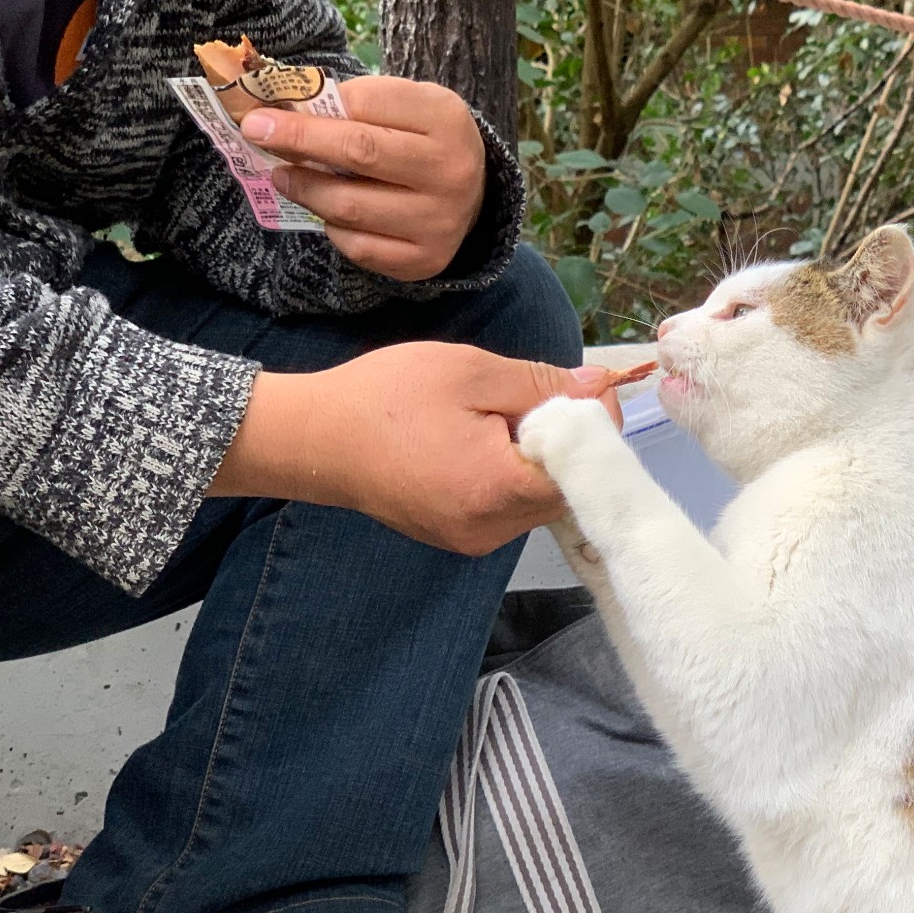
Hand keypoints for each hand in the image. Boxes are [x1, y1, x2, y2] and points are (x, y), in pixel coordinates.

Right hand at [209, 344, 621, 555]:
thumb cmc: (386, 396)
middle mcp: (492, 529)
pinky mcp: (457, 539)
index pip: (585, 468)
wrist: (313, 437)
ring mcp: (473, 540)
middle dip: (563, 442)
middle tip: (533, 397)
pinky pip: (507, 508)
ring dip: (535, 460)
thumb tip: (600, 389)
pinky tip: (479, 443)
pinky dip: (508, 476)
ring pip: (537, 500)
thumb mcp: (471, 372)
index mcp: (499, 490)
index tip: (581, 389)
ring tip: (497, 419)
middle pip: (564, 489)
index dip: (592, 426)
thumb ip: (541, 385)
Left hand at [241, 77, 487, 282]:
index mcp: (445, 119)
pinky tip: (329, 213)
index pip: (366, 104)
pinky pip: (358, 247)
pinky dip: (333, 228)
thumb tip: (287, 110)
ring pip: (350, 207)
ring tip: (284, 177)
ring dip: (305, 189)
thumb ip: (356, 103)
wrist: (474, 196)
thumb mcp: (405, 105)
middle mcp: (450, 172)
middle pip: (358, 153)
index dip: (310, 108)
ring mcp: (439, 221)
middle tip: (257, 135)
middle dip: (298, 141)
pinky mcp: (424, 260)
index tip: (264, 111)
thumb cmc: (424, 140)